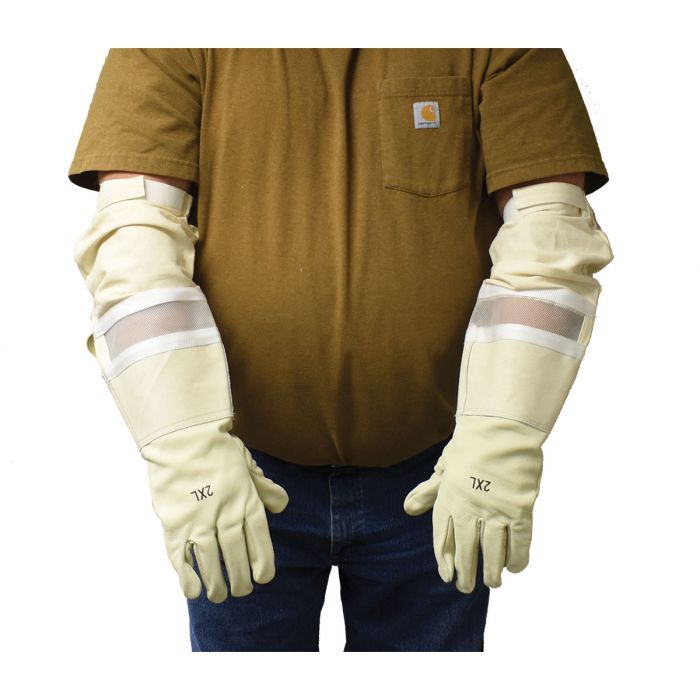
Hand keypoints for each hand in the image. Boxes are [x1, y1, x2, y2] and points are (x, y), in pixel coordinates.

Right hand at [141, 417, 288, 601]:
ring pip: (211, 561)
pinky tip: (193, 591)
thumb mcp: (248, 464)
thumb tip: (281, 505)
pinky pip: (181, 557)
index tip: (263, 578)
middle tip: (241, 591)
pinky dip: (187, 577)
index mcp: (246, 500)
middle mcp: (225, 514)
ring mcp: (199, 521)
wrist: (182, 436)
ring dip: (216, 583)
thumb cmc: (217, 448)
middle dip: (240, 579)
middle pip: (236, 556)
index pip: (259, 540)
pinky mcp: (174, 524)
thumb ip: (264, 488)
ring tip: (220, 596)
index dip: (263, 562)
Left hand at [403, 415, 544, 592]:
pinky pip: (519, 542)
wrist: (501, 428)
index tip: (446, 575)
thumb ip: (428, 492)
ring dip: (492, 571)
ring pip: (493, 552)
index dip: (444, 559)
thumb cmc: (471, 445)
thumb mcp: (444, 467)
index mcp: (449, 498)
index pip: (443, 536)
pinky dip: (517, 558)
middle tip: (466, 588)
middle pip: (466, 549)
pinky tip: (515, 567)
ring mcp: (496, 510)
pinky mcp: (520, 509)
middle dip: (466, 572)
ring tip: (492, 583)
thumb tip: (408, 509)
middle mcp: (470, 508)